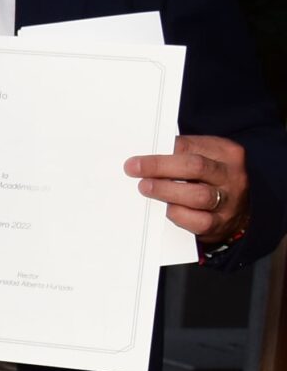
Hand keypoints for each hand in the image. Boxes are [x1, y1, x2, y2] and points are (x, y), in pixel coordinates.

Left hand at [128, 134, 248, 244]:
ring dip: (166, 191)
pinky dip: (177, 214)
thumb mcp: (204, 159)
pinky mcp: (220, 224)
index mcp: (226, 152)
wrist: (238, 213)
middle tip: (133, 168)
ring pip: (197, 195)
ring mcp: (229, 201)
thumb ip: (180, 155)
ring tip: (145, 187)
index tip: (138, 155)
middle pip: (195, 167)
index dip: (162, 150)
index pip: (190, 146)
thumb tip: (144, 156)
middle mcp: (231, 175)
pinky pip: (197, 220)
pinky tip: (165, 209)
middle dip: (160, 166)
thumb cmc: (211, 181)